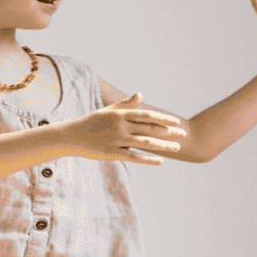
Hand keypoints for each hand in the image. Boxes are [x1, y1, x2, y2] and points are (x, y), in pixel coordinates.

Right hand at [71, 92, 185, 164]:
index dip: (163, 119)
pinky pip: (134, 157)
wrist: (72, 136)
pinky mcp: (113, 153)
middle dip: (169, 132)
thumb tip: (141, 94)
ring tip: (177, 148)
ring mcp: (117, 140)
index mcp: (121, 115)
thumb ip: (126, 104)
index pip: (147, 116)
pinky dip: (148, 159)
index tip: (176, 122)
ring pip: (146, 143)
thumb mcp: (108, 110)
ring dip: (163, 146)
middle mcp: (121, 126)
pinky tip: (160, 161)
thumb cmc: (91, 122)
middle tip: (183, 135)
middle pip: (150, 129)